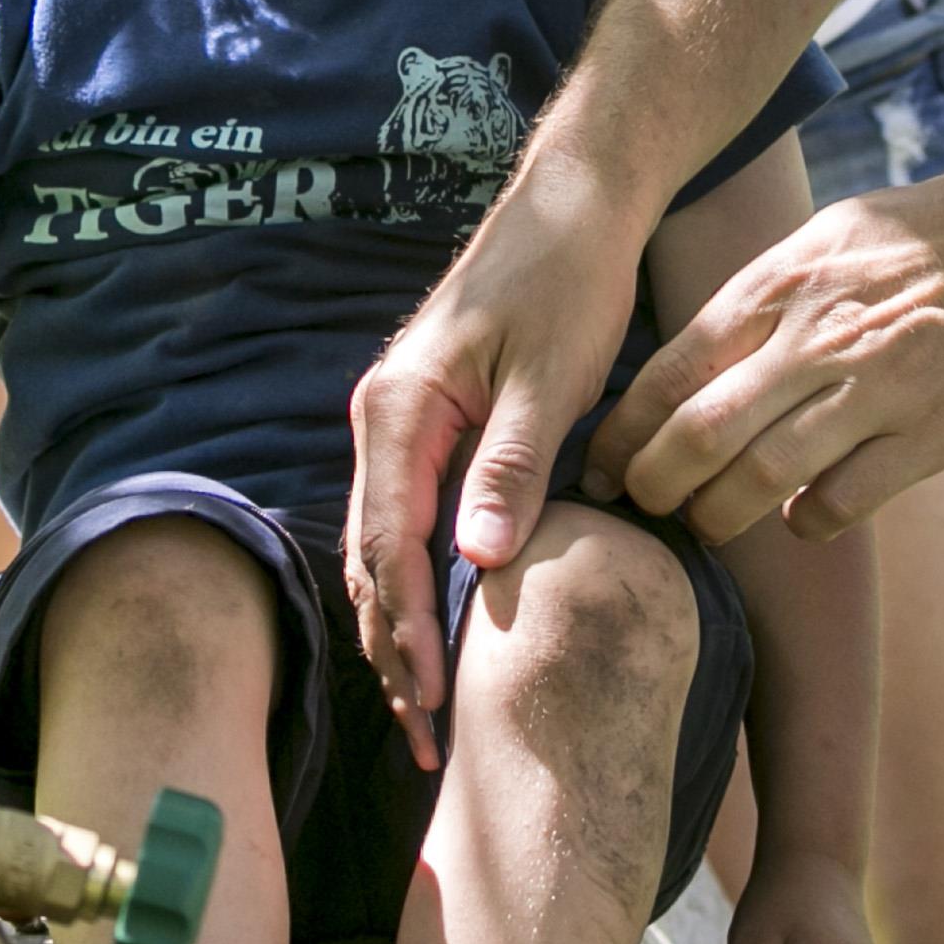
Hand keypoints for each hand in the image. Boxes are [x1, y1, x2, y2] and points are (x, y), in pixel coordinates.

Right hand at [347, 169, 652, 768]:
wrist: (575, 206)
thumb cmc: (566, 281)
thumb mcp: (549, 378)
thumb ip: (511, 467)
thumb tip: (475, 562)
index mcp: (398, 409)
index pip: (388, 543)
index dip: (407, 630)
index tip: (431, 703)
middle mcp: (381, 418)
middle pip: (368, 557)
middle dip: (391, 649)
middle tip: (422, 737)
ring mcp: (399, 423)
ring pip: (379, 545)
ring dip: (397, 626)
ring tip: (421, 707)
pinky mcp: (427, 426)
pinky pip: (405, 520)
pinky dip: (414, 583)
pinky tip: (435, 628)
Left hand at [600, 153, 943, 542]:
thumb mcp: (839, 231)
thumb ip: (773, 288)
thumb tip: (708, 348)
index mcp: (788, 278)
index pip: (675, 364)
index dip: (626, 425)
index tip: (602, 461)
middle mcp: (821, 333)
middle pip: (701, 430)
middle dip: (653, 483)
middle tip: (640, 506)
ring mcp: (878, 386)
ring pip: (762, 477)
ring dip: (719, 515)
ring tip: (705, 527)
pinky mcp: (933, 431)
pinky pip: (843, 501)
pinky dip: (808, 521)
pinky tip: (801, 519)